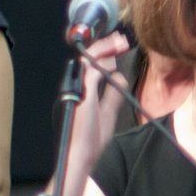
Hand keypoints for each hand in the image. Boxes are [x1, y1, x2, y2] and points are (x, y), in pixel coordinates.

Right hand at [73, 30, 133, 151]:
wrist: (80, 156)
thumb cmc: (91, 140)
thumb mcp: (107, 113)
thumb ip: (112, 95)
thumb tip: (118, 76)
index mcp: (80, 91)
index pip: (91, 66)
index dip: (105, 54)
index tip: (119, 47)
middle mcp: (75, 87)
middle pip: (88, 59)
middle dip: (106, 46)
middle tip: (120, 39)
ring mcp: (75, 89)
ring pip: (87, 60)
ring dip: (105, 48)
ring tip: (119, 41)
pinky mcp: (79, 94)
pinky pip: (89, 71)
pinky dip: (100, 60)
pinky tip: (112, 55)